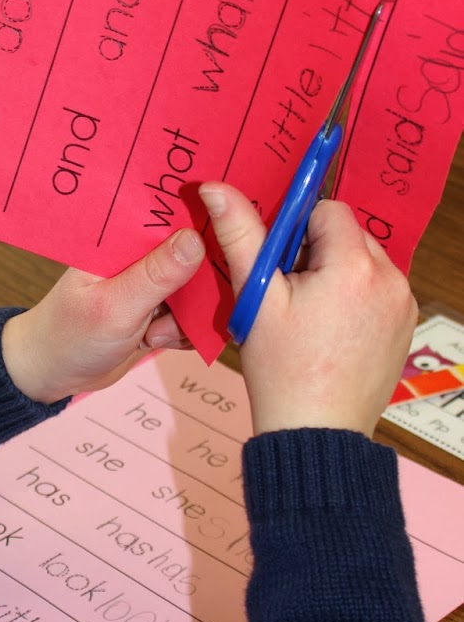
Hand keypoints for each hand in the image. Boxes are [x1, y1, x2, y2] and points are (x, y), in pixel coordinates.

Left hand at [1, 228, 204, 403]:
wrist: (56, 374)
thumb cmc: (71, 336)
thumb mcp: (116, 307)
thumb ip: (156, 275)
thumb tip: (195, 238)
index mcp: (122, 238)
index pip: (170, 217)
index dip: (200, 225)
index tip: (222, 243)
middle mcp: (140, 254)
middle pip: (193, 253)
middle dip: (196, 286)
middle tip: (168, 314)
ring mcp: (152, 283)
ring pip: (196, 290)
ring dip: (185, 317)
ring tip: (153, 334)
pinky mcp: (160, 309)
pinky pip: (191, 314)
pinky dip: (184, 331)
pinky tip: (157, 341)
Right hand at [201, 182, 416, 436]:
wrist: (316, 433)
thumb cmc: (283, 371)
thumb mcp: (256, 298)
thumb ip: (240, 235)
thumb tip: (216, 188)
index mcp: (354, 266)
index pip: (328, 211)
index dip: (297, 233)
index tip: (280, 266)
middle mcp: (390, 280)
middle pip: (349, 236)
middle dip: (317, 254)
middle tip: (290, 297)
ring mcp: (403, 306)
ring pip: (364, 263)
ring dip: (337, 276)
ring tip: (309, 318)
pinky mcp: (405, 328)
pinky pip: (378, 292)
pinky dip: (355, 300)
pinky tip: (330, 332)